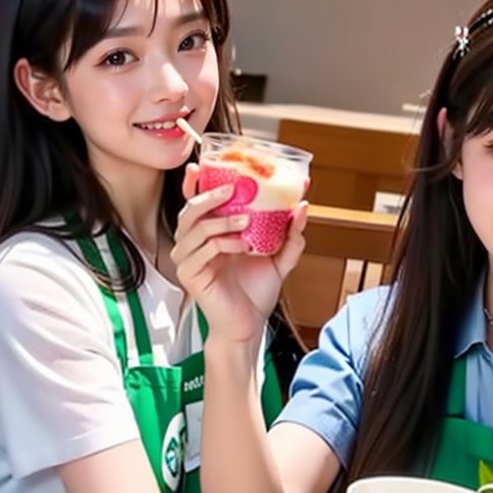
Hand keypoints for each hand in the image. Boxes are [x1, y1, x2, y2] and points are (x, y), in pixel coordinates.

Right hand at [171, 163, 307, 340]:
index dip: (194, 184)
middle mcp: (194, 245)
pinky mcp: (190, 275)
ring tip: (245, 220)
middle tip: (232, 188)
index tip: (201, 165)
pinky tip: (242, 246)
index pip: (195, 204)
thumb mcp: (279, 260)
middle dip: (209, 195)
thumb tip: (302, 207)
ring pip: (194, 228)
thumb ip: (290, 236)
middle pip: (190, 210)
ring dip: (220, 219)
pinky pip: (203, 251)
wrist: (249, 327)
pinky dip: (223, 244)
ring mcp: (189, 260)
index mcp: (209, 235)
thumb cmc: (255, 294)